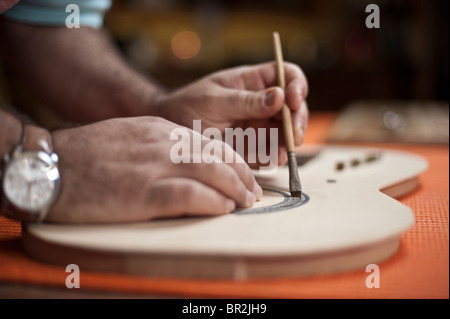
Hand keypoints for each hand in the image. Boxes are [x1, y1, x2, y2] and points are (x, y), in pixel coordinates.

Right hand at [46, 117, 261, 222]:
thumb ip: (158, 146)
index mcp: (160, 130)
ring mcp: (154, 166)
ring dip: (235, 189)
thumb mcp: (129, 137)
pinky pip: (190, 195)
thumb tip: (186, 164)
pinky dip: (212, 203)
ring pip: (211, 171)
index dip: (232, 160)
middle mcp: (163, 143)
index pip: (210, 142)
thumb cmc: (85, 154)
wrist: (49, 163)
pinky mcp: (143, 192)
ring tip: (246, 203)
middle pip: (218, 155)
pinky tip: (223, 210)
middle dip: (242, 175)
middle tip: (252, 192)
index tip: (242, 175)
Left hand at [156, 62, 308, 164]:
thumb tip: (280, 95)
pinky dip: (273, 156)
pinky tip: (273, 159)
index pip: (287, 75)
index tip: (294, 100)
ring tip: (283, 152)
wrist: (170, 128)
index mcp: (254, 82)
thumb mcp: (215, 100)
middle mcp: (262, 103)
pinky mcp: (253, 147)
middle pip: (294, 108)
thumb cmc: (189, 104)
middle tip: (294, 135)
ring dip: (288, 143)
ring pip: (285, 133)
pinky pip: (269, 152)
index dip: (296, 86)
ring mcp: (259, 126)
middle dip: (297, 121)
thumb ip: (246, 101)